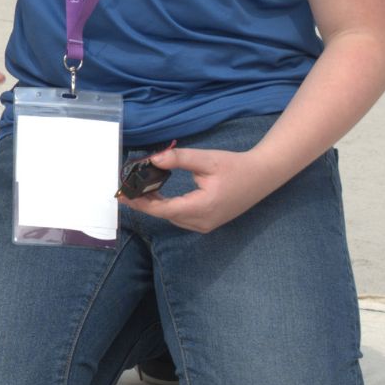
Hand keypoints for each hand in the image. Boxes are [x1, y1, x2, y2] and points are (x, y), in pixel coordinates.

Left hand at [119, 146, 288, 233]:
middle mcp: (202, 222)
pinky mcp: (207, 222)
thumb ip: (178, 159)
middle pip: (164, 214)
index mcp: (202, 208)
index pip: (162, 209)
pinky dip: (167, 206)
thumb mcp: (206, 159)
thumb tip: (152, 159)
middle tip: (125, 188)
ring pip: (171, 217)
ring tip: (137, 189)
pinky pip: (180, 217)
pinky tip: (157, 194)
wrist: (262, 176)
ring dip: (154, 204)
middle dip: (143, 201)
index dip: (140, 203)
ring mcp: (205, 225)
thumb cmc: (235, 167)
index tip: (122, 195)